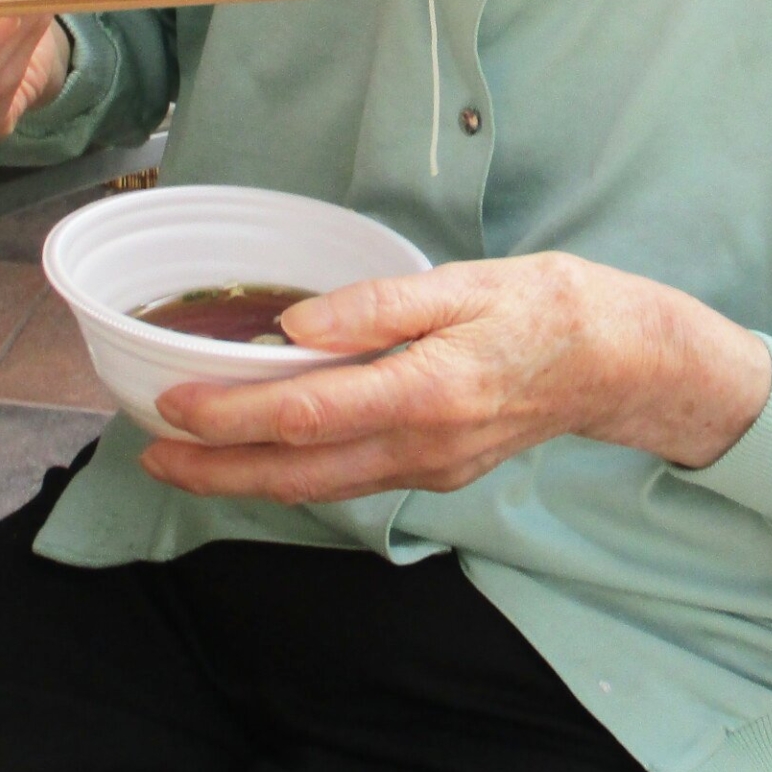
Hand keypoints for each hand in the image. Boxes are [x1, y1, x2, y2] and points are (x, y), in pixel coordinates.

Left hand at [143, 252, 771, 503]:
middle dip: (216, 470)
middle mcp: (423, 445)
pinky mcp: (437, 472)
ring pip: (321, 488)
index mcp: (428, 391)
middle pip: (298, 473)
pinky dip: (296, 474)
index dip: (231, 415)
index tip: (173, 403)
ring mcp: (431, 468)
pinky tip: (264, 455)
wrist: (621, 363)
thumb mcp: (466, 283)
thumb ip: (379, 306)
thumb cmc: (548, 307)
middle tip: (150, 455)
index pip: (306, 415)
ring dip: (247, 480)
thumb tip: (297, 325)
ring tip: (186, 460)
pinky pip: (351, 481)